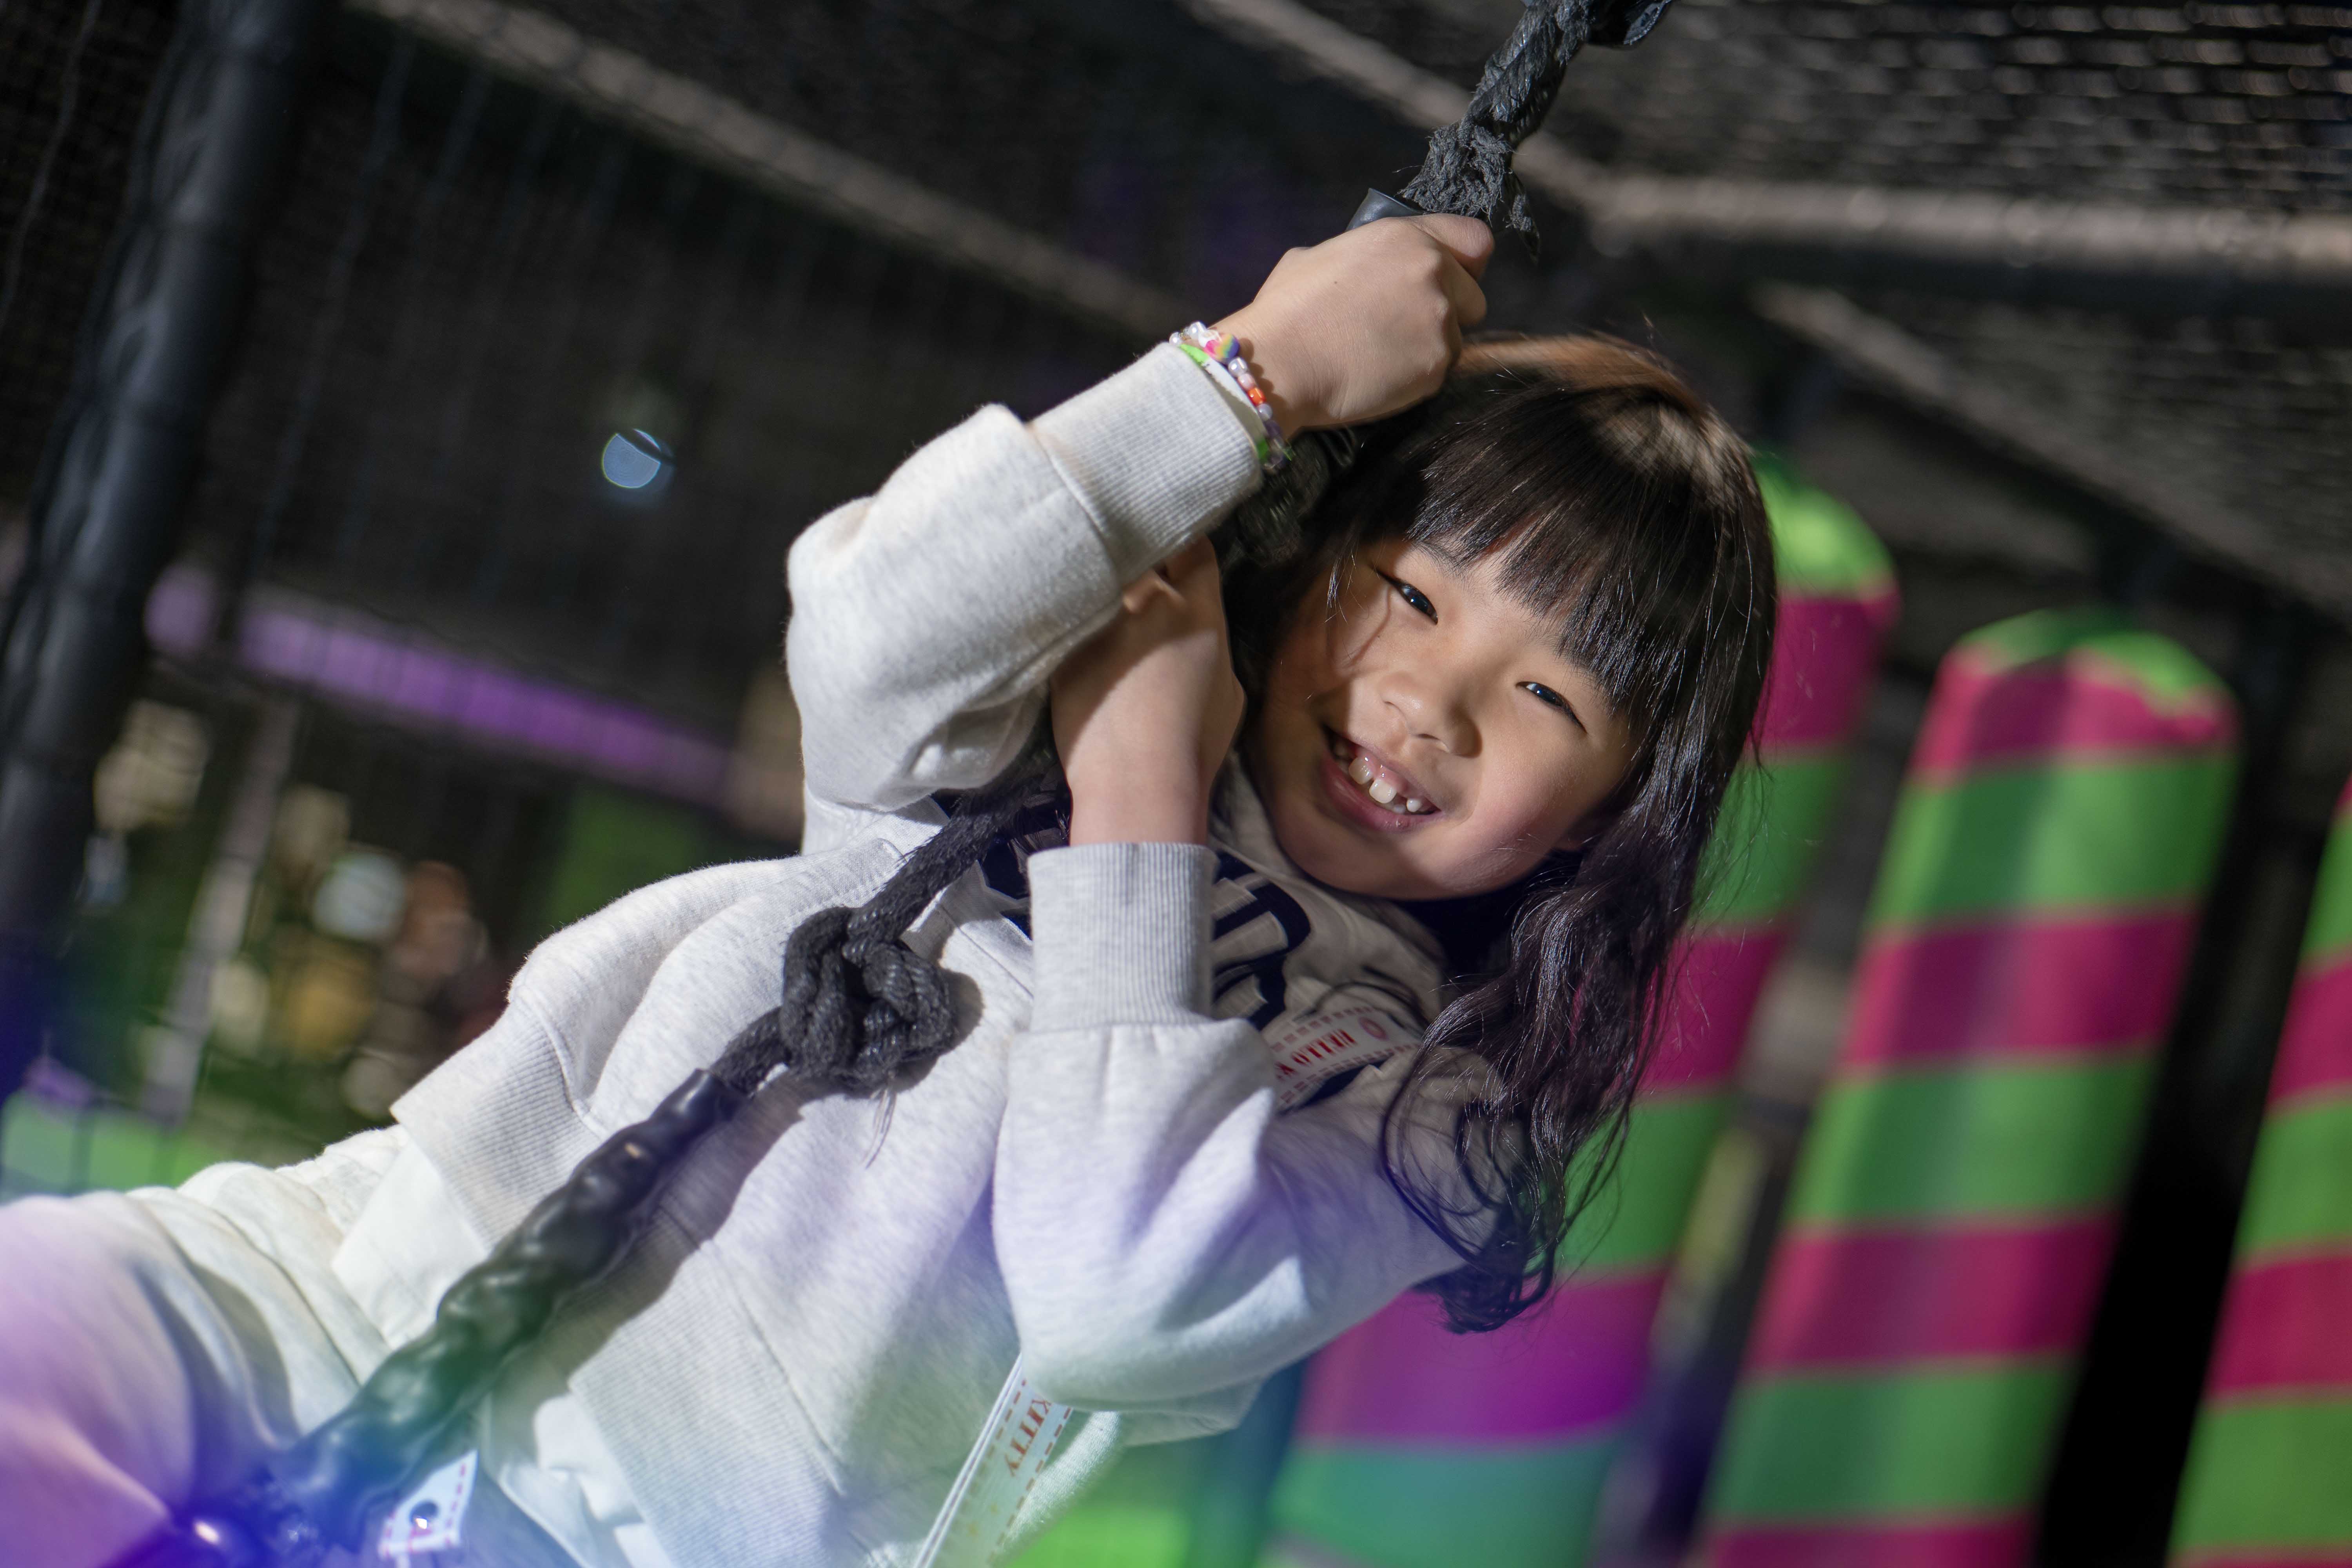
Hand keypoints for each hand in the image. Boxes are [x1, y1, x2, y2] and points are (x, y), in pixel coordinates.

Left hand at [1052, 539, 1245, 846]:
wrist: (1135, 781)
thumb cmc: (1193, 743)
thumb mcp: (1230, 690)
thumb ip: (1212, 644)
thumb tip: (1199, 632)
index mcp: (1198, 609)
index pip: (1193, 547)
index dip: (1184, 546)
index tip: (1177, 553)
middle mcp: (1148, 599)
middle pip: (1142, 550)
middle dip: (1141, 555)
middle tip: (1137, 568)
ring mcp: (1101, 617)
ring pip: (1098, 576)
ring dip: (1101, 581)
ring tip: (1100, 594)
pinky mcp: (1064, 642)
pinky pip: (1068, 614)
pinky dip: (1070, 617)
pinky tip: (1069, 628)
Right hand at [1213, 213, 1491, 433]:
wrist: (1282, 362)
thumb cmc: (1288, 310)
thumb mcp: (1317, 257)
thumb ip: (1360, 257)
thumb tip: (1364, 271)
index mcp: (1404, 237)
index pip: (1475, 241)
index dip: (1466, 266)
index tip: (1451, 283)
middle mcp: (1431, 270)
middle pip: (1474, 298)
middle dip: (1450, 315)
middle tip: (1405, 330)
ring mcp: (1438, 317)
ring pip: (1457, 339)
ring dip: (1430, 349)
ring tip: (1383, 356)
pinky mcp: (1436, 362)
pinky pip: (1439, 371)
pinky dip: (1417, 377)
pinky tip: (1380, 375)